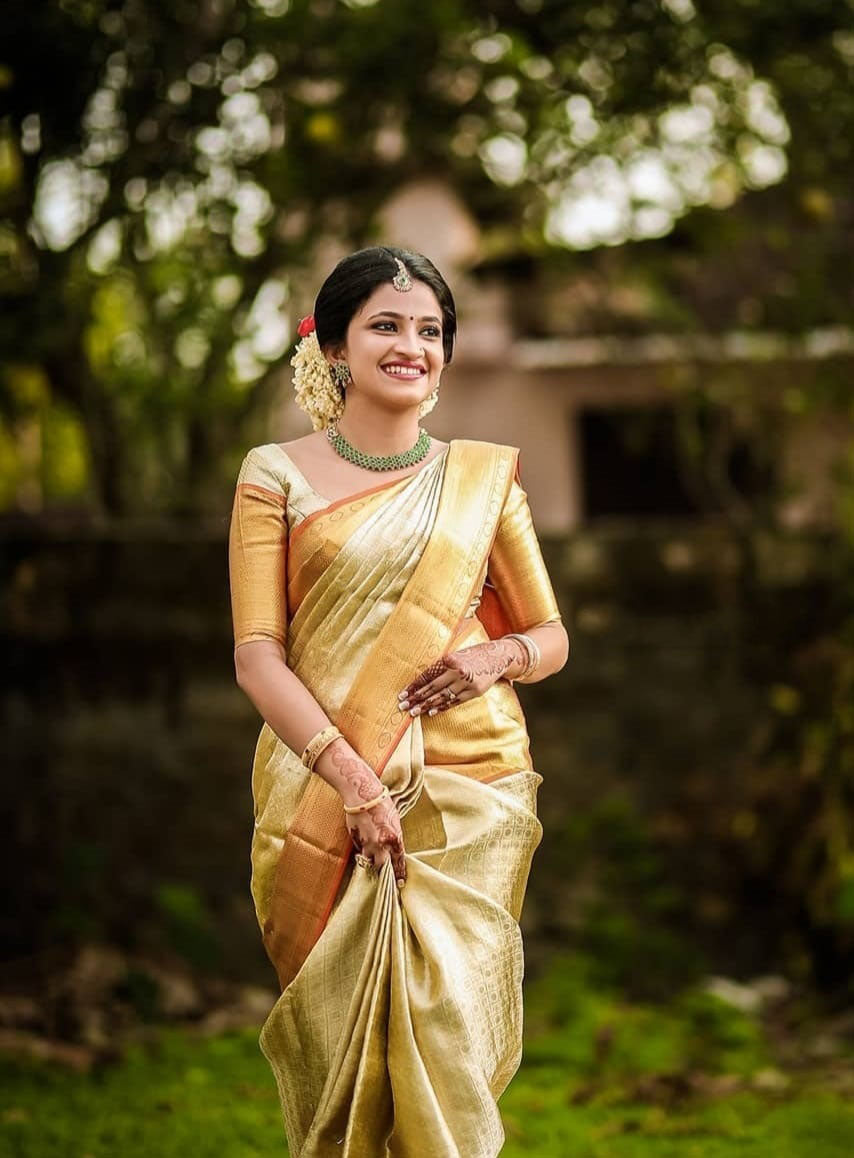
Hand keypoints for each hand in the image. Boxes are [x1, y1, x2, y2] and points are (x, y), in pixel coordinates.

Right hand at [345, 794, 405, 883]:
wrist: (362, 793)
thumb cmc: (382, 803)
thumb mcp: (395, 821)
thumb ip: (394, 838)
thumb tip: (393, 849)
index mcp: (395, 838)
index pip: (398, 862)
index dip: (399, 873)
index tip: (400, 883)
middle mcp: (381, 844)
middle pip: (383, 867)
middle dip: (384, 870)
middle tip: (385, 874)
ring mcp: (367, 843)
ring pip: (368, 860)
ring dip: (371, 859)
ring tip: (372, 855)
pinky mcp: (355, 840)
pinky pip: (360, 850)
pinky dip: (362, 848)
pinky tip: (363, 840)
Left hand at [398, 638, 525, 717]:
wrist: (497, 657)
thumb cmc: (472, 654)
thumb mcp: (456, 654)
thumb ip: (441, 664)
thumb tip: (422, 677)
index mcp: (449, 659)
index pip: (427, 675)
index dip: (413, 686)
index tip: (402, 694)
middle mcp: (457, 671)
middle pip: (432, 688)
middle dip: (416, 698)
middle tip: (403, 706)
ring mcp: (466, 683)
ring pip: (442, 697)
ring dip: (426, 705)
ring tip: (414, 712)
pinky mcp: (474, 692)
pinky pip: (454, 702)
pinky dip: (442, 707)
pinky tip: (431, 712)